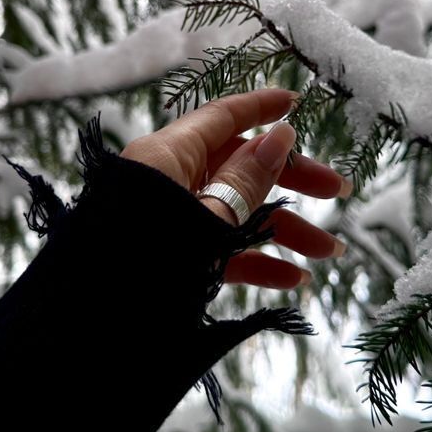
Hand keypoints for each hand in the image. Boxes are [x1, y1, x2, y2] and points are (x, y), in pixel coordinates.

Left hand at [120, 88, 349, 288]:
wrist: (92, 327)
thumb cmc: (147, 263)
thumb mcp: (208, 220)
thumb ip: (246, 180)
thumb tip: (280, 135)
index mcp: (168, 155)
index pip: (223, 117)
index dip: (262, 108)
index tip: (298, 104)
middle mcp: (169, 180)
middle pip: (239, 166)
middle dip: (291, 181)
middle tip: (339, 192)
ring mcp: (170, 218)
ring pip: (235, 211)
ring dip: (282, 229)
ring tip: (328, 252)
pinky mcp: (171, 254)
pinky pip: (218, 246)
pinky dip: (253, 258)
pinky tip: (291, 280)